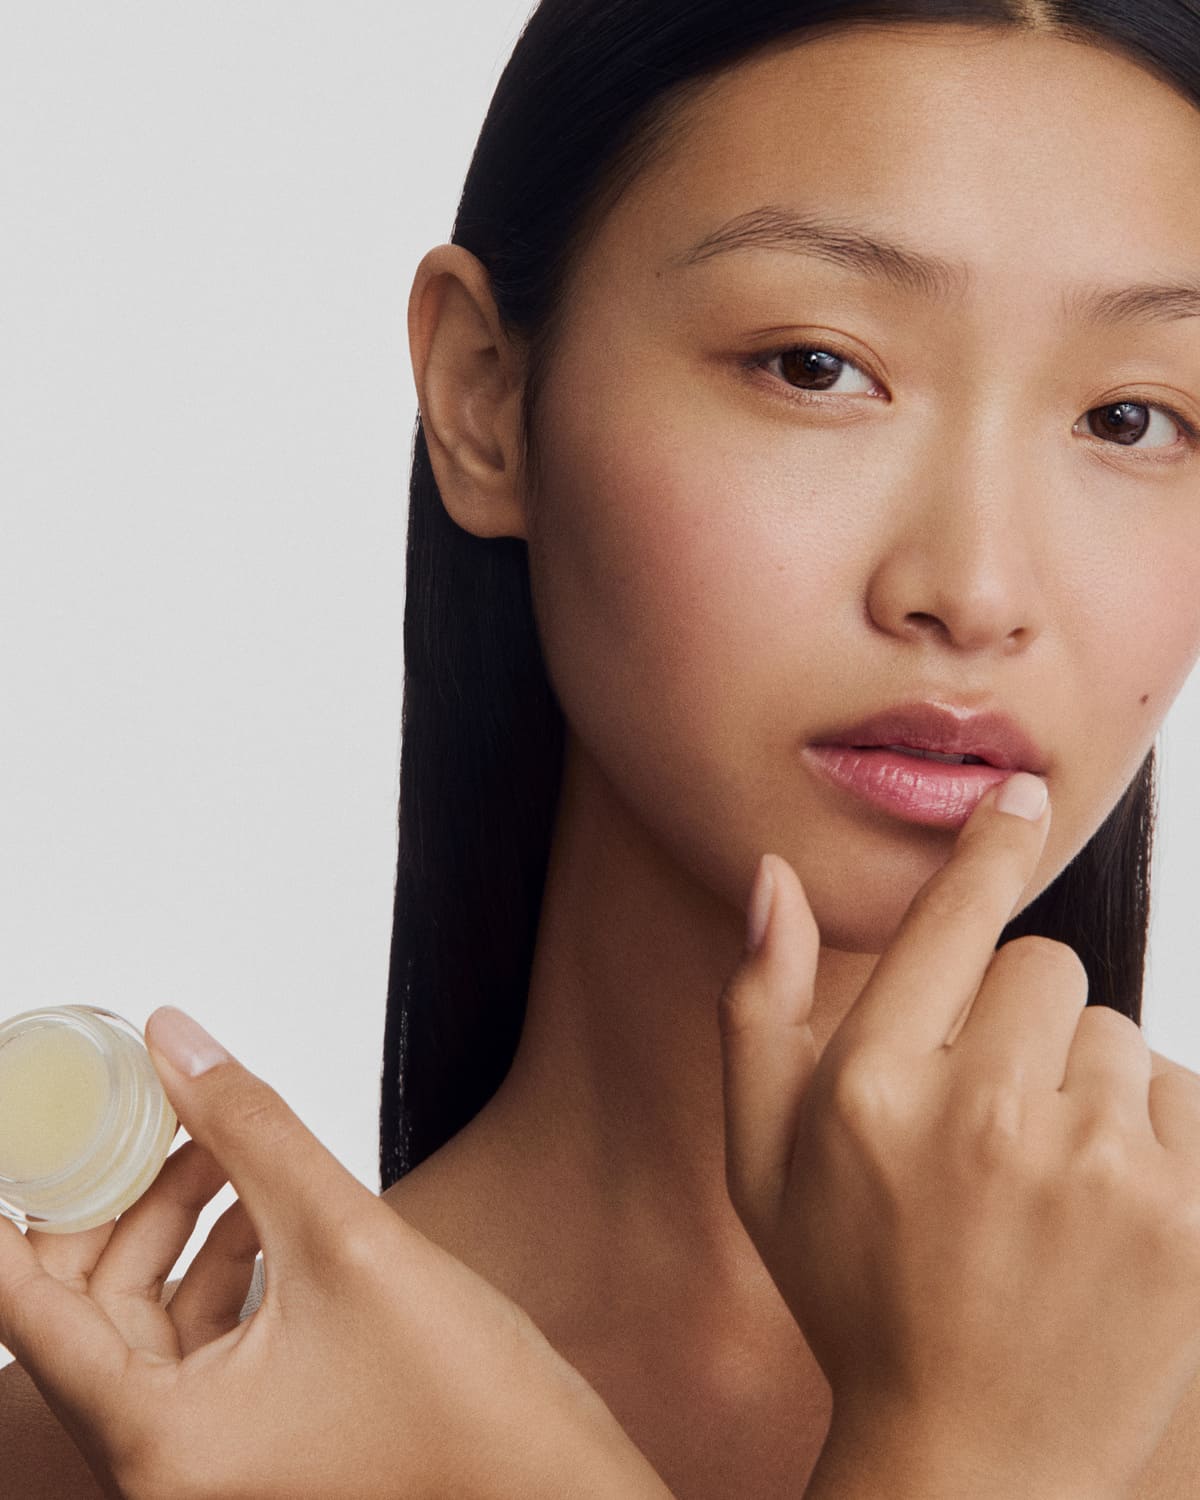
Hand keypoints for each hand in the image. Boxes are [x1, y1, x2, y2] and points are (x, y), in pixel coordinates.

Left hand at [0, 1009, 673, 1499]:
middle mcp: (166, 1462)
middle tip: (136, 1111)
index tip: (17, 1133)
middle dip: (110, 1198)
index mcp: (160, 1439)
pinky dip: (216, 1259)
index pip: (22, 1309)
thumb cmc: (470, 1412)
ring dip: (170, 1221)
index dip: (8, 1212)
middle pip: (81, 1307)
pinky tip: (258, 1198)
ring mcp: (211, 1453)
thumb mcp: (348, 1238)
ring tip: (213, 1137)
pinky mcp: (256, 1434)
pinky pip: (200, 1335)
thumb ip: (251, 1130)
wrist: (559, 1489)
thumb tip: (175, 1042)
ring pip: (143, 1316)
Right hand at [718, 775, 1199, 1499]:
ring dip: (1086, 1083)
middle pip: (1045, 969)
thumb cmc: (854, 1289)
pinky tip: (1102, 1209)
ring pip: (1117, 1035)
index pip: (954, 922)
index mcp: (871, 1089)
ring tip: (1043, 1179)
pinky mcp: (1183, 1219)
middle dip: (1021, 1023)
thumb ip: (757, 1006)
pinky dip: (1151, 1135)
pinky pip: (1184, 1096)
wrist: (974, 1455)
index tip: (1022, 793)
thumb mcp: (762, 1159)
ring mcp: (1093, 1169)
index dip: (990, 848)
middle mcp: (981, 1115)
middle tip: (991, 1116)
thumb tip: (771, 876)